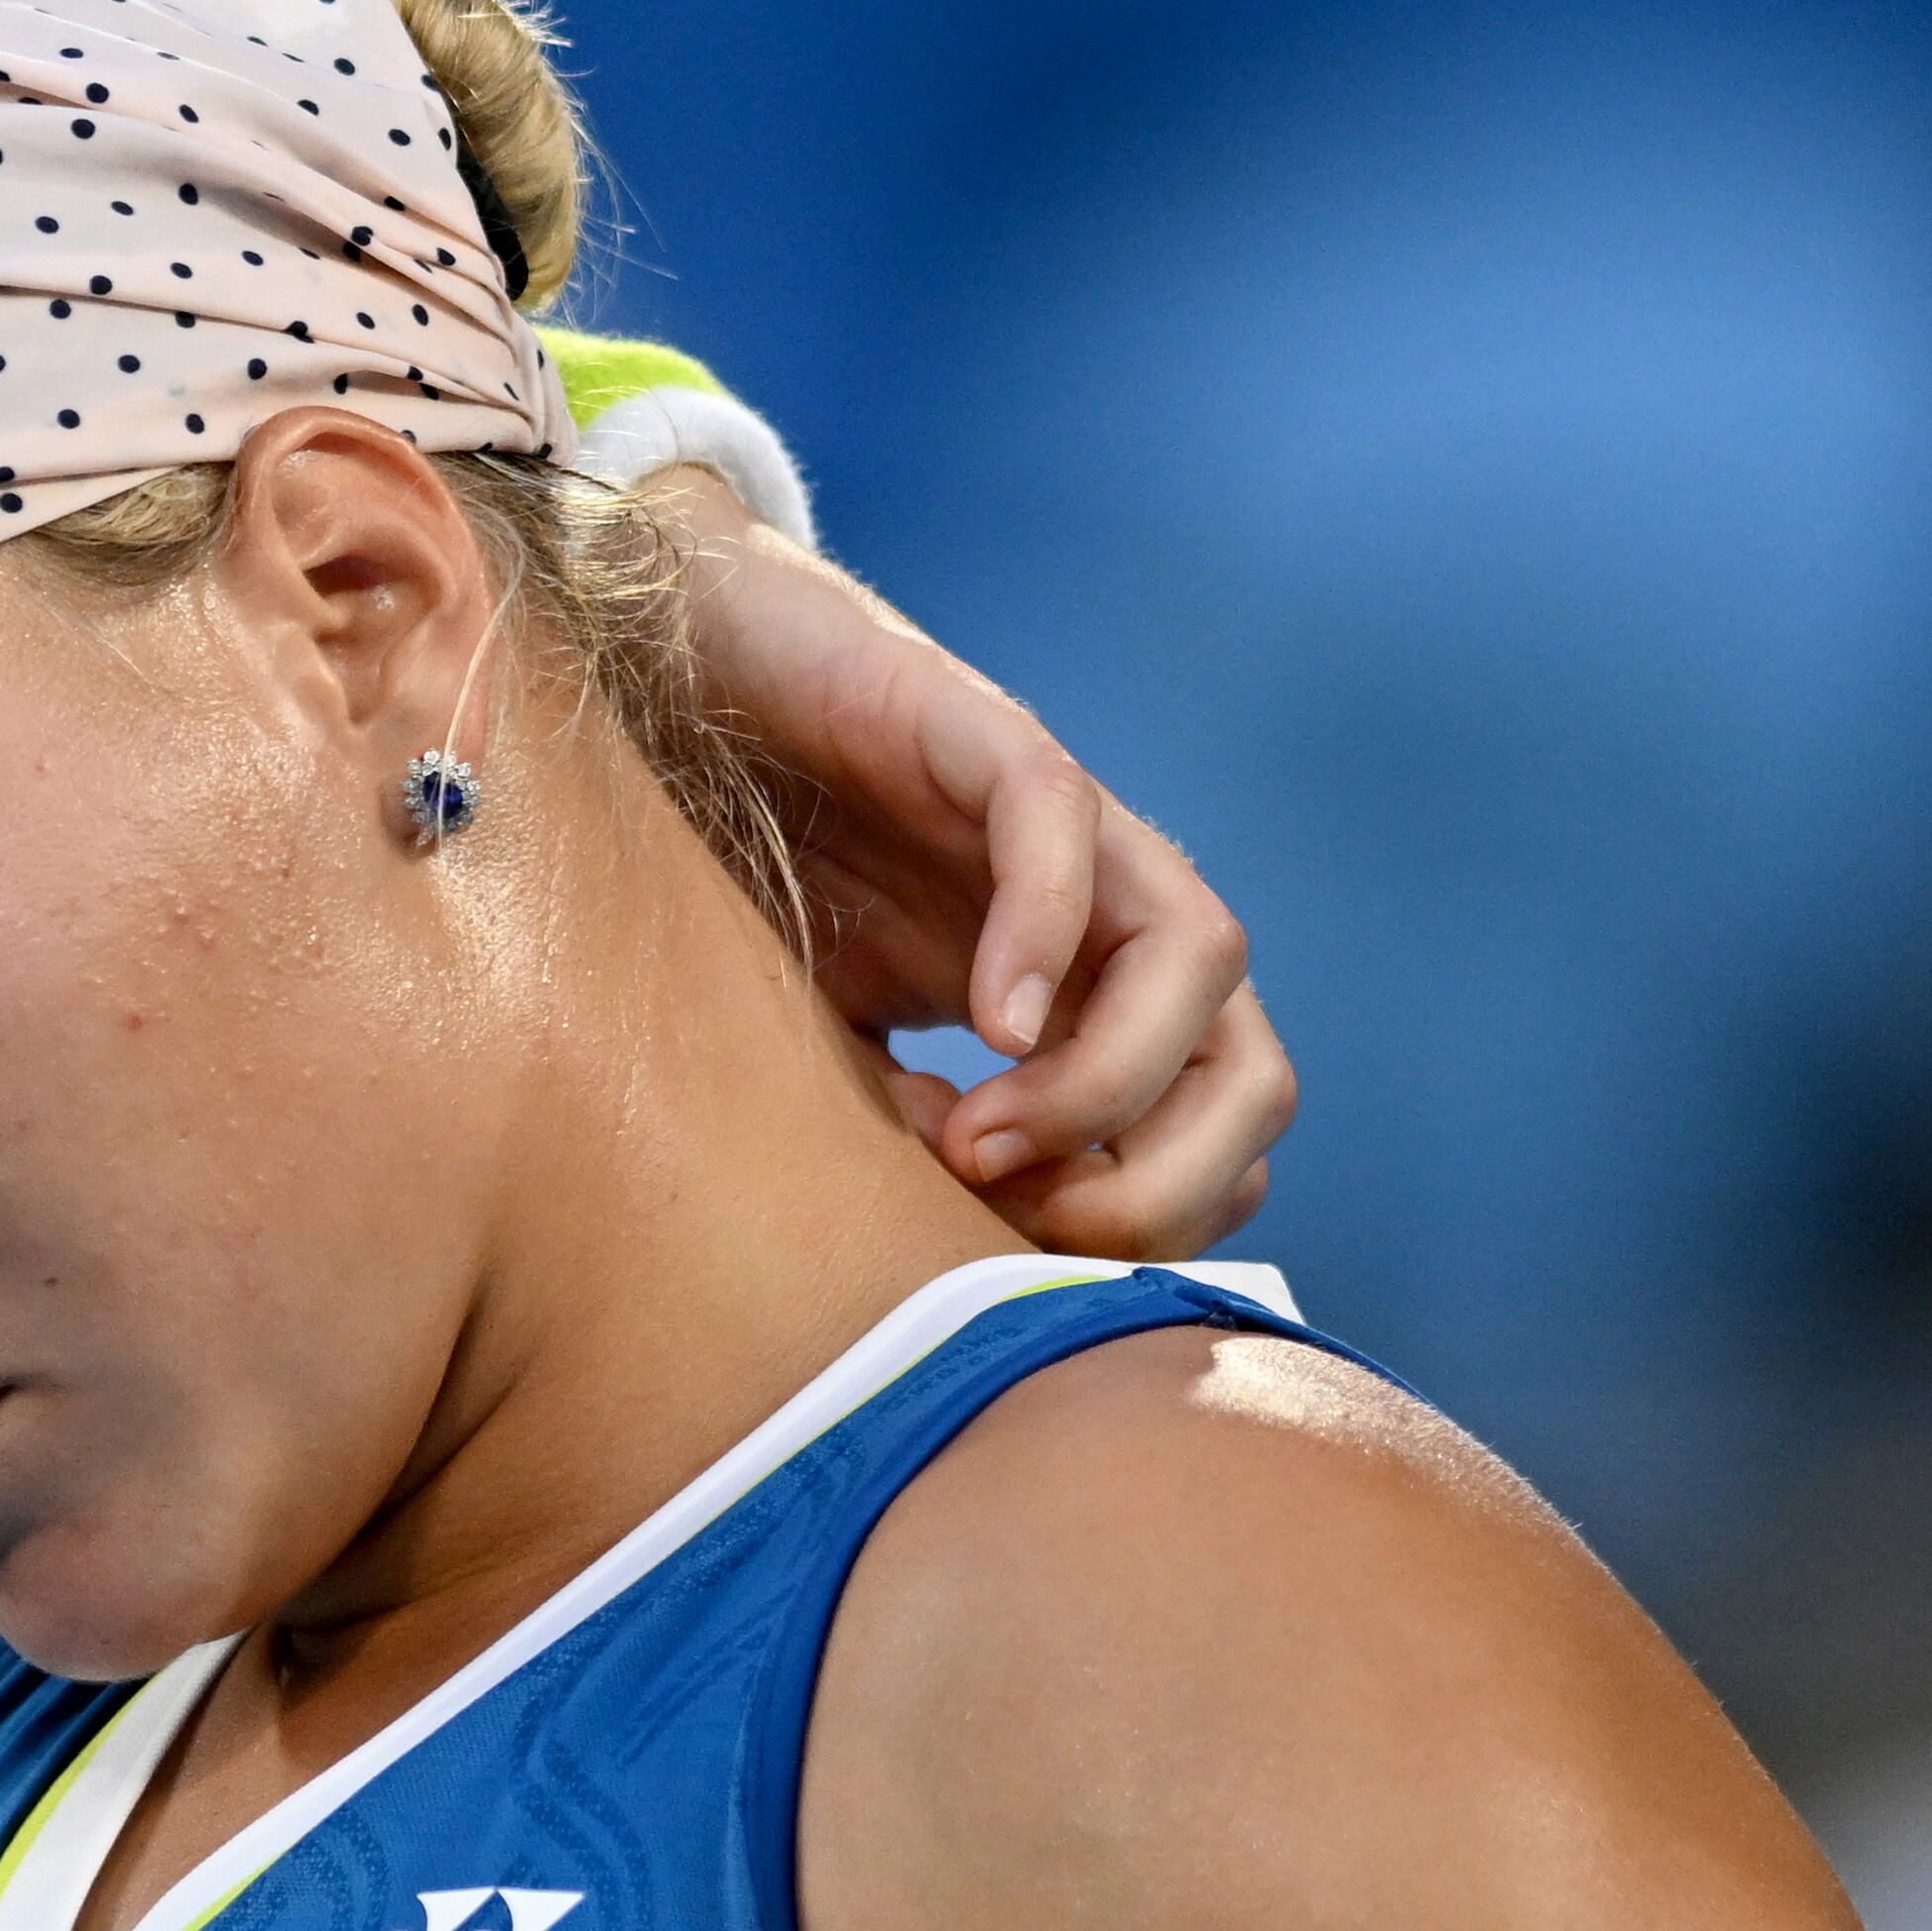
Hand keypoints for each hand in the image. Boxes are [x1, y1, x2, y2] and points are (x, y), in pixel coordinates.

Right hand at [654, 471, 1293, 1258]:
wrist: (678, 677)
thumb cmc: (752, 860)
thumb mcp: (825, 1036)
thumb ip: (892, 1125)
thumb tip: (936, 1230)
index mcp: (1083, 1001)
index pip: (1207, 1137)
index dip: (1140, 1220)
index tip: (1012, 1253)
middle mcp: (1104, 918)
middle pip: (1253, 1074)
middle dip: (1165, 1183)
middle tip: (1022, 1221)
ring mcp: (1059, 825)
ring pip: (1201, 958)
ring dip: (1109, 1085)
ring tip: (977, 1139)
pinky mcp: (983, 733)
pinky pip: (1064, 832)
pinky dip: (1047, 939)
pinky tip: (984, 1026)